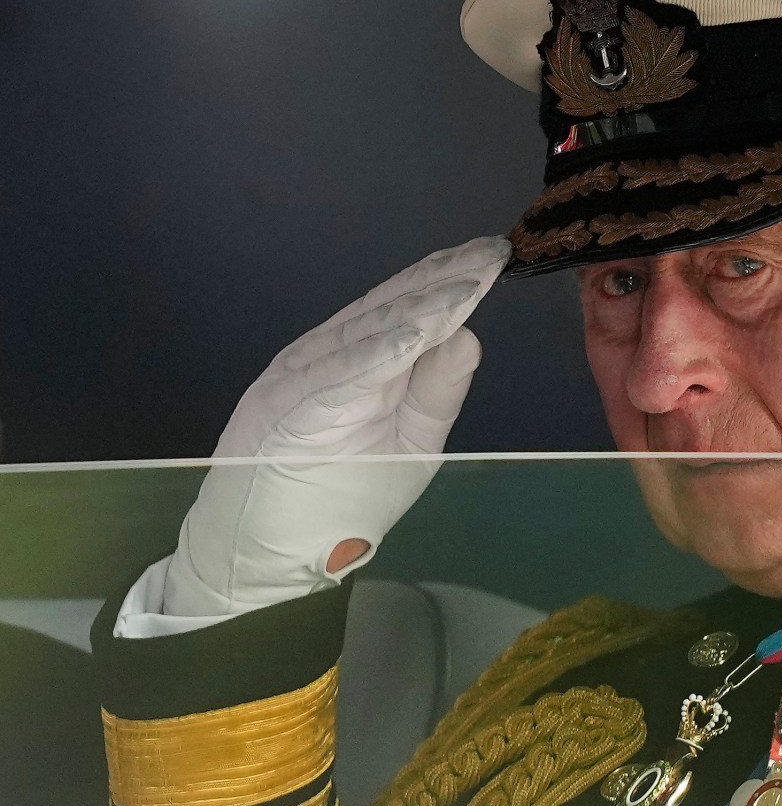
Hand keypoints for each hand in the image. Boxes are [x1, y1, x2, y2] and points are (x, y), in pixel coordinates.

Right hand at [162, 236, 510, 616]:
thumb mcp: (409, 444)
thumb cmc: (338, 498)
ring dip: (418, 308)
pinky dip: (375, 354)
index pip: (407, 310)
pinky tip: (413, 335)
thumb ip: (436, 393)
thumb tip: (470, 335)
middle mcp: (327, 356)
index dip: (448, 281)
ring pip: (367, 333)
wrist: (265, 552)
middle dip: (442, 279)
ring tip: (464, 285)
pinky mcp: (285, 409)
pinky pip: (336, 376)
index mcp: (356, 360)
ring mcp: (301, 379)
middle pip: (389, 308)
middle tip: (489, 253)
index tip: (492, 257)